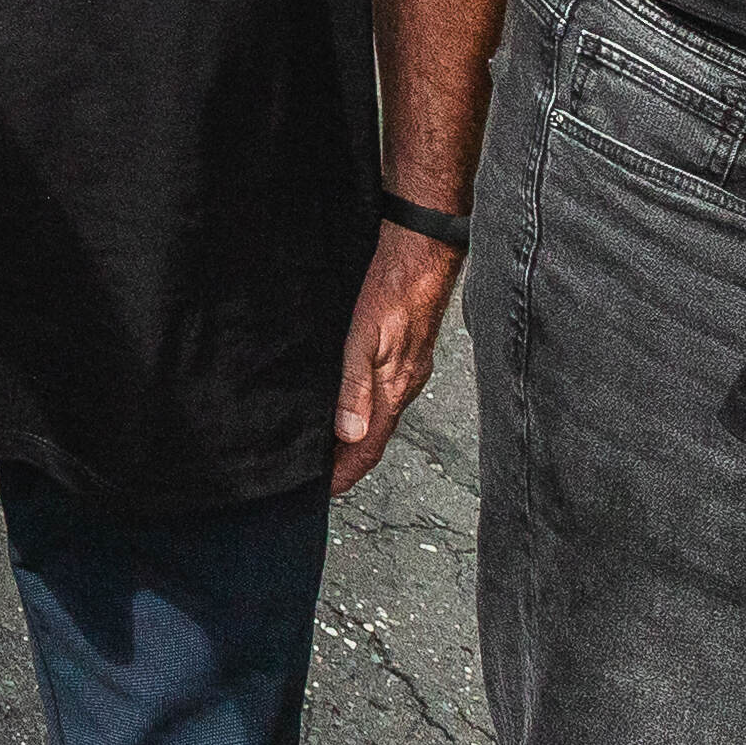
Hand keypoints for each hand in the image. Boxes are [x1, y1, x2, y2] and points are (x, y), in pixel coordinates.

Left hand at [331, 219, 461, 495]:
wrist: (423, 253)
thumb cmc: (395, 290)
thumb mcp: (364, 338)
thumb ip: (356, 386)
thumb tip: (348, 433)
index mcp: (394, 390)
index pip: (369, 447)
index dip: (347, 472)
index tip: (326, 491)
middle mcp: (403, 386)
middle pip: (375, 436)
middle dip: (349, 460)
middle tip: (323, 475)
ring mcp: (407, 370)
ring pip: (380, 415)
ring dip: (357, 435)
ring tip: (332, 445)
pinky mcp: (406, 353)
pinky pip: (385, 393)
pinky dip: (366, 408)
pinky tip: (353, 400)